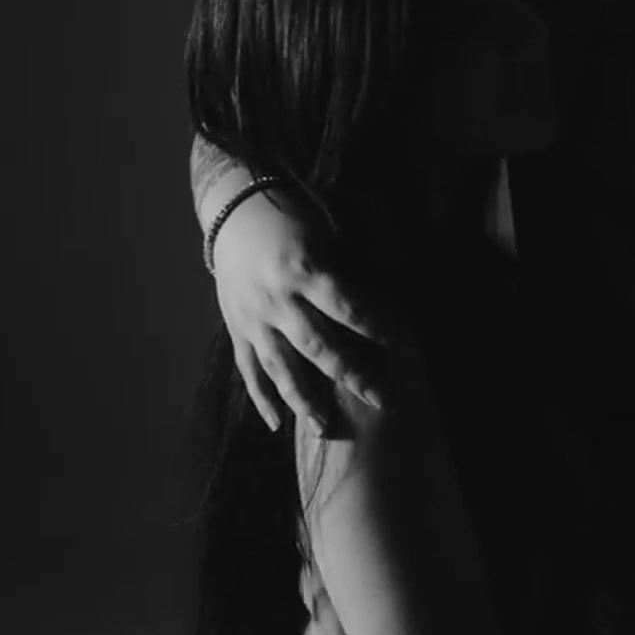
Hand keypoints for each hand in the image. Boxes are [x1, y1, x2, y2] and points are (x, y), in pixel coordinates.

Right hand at [211, 193, 392, 433]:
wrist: (234, 207)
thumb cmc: (291, 213)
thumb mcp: (324, 231)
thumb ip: (346, 268)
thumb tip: (386, 295)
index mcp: (304, 269)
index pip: (348, 308)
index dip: (376, 327)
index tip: (401, 345)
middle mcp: (278, 298)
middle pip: (319, 346)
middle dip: (351, 375)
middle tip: (380, 400)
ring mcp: (253, 316)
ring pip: (280, 366)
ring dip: (303, 399)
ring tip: (324, 426)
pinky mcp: (236, 326)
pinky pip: (247, 367)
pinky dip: (259, 396)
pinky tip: (274, 423)